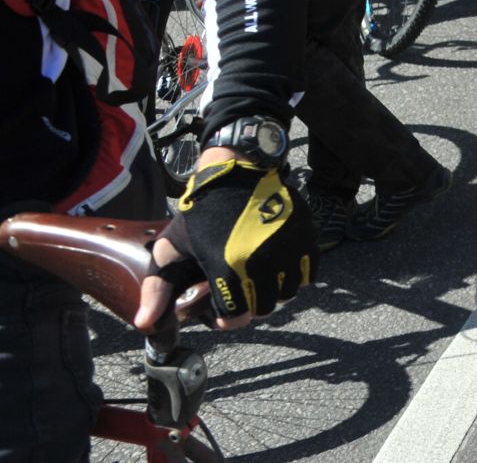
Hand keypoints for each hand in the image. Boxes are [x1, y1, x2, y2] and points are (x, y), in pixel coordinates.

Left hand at [146, 157, 314, 327]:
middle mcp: (263, 261)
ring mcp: (288, 248)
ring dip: (275, 293)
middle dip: (251, 306)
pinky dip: (297, 276)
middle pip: (265, 308)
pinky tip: (279, 267)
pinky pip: (310, 273)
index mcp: (228, 268)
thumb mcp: (171, 249)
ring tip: (260, 280)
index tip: (221, 312)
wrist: (235, 172)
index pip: (236, 318)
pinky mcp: (306, 236)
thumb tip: (146, 324)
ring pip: (289, 293)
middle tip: (241, 293)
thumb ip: (157, 289)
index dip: (226, 320)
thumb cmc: (200, 213)